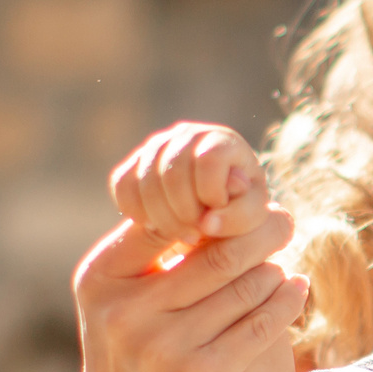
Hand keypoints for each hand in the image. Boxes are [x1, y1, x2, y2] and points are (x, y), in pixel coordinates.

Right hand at [74, 205, 306, 371]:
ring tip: (286, 254)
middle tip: (285, 217)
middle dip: (257, 232)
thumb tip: (204, 201)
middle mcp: (126, 313)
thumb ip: (150, 259)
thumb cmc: (134, 361)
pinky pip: (261, 325)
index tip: (240, 199)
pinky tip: (297, 287)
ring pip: (243, 287)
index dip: (208, 210)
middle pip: (213, 253)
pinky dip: (286, 302)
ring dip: (272, 268)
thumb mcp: (120, 308)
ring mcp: (164, 346)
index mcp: (100, 282)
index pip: (164, 224)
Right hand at [109, 122, 271, 251]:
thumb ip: (239, 217)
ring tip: (180, 235)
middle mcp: (188, 135)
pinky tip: (154, 227)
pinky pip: (122, 185)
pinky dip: (134, 211)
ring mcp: (158, 146)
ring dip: (160, 216)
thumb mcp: (250, 215)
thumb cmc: (238, 208)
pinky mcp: (134, 163)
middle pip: (172, 172)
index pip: (208, 160)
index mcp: (222, 141)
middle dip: (182, 213)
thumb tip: (208, 222)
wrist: (214, 208)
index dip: (210, 194)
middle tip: (195, 236)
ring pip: (144, 179)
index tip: (215, 217)